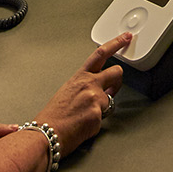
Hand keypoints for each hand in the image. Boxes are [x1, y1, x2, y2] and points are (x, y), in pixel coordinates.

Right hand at [35, 33, 131, 150]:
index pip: (101, 54)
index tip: (125, 38)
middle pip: (117, 72)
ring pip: (111, 100)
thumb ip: (85, 85)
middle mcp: (89, 84)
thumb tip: (99, 89)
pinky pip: (104, 117)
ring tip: (85, 115)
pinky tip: (84, 125)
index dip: (116, 43)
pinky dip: (96, 123)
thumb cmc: (53, 116)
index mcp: (80, 77)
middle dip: (118, 80)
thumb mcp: (67, 91)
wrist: (47, 134)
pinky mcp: (98, 114)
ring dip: (102, 108)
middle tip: (112, 89)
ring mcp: (95, 99)